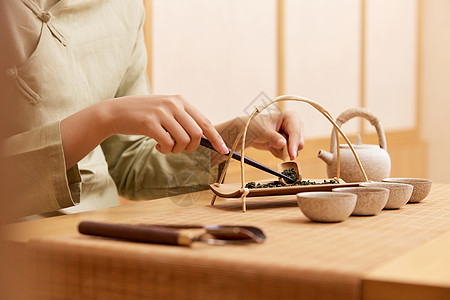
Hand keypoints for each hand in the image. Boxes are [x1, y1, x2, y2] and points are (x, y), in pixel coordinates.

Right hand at [61, 94, 227, 168]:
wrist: (116, 112)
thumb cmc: (144, 115)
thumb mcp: (166, 111)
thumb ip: (184, 120)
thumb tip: (206, 138)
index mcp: (181, 100)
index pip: (205, 122)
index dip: (216, 139)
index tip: (224, 151)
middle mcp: (173, 104)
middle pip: (197, 134)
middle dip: (192, 147)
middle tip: (180, 149)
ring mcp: (162, 112)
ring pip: (183, 141)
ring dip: (176, 150)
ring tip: (166, 147)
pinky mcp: (149, 122)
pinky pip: (167, 144)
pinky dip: (165, 150)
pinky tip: (157, 146)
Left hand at [215, 111, 303, 159]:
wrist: (249, 133)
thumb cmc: (255, 127)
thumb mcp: (262, 132)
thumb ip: (273, 137)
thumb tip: (283, 144)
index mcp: (291, 117)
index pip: (296, 133)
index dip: (294, 145)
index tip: (291, 155)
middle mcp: (295, 125)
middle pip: (299, 143)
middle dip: (287, 149)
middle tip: (272, 147)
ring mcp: (293, 135)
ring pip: (295, 150)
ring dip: (281, 152)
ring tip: (269, 145)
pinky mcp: (289, 144)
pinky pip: (289, 154)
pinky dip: (279, 154)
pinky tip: (271, 147)